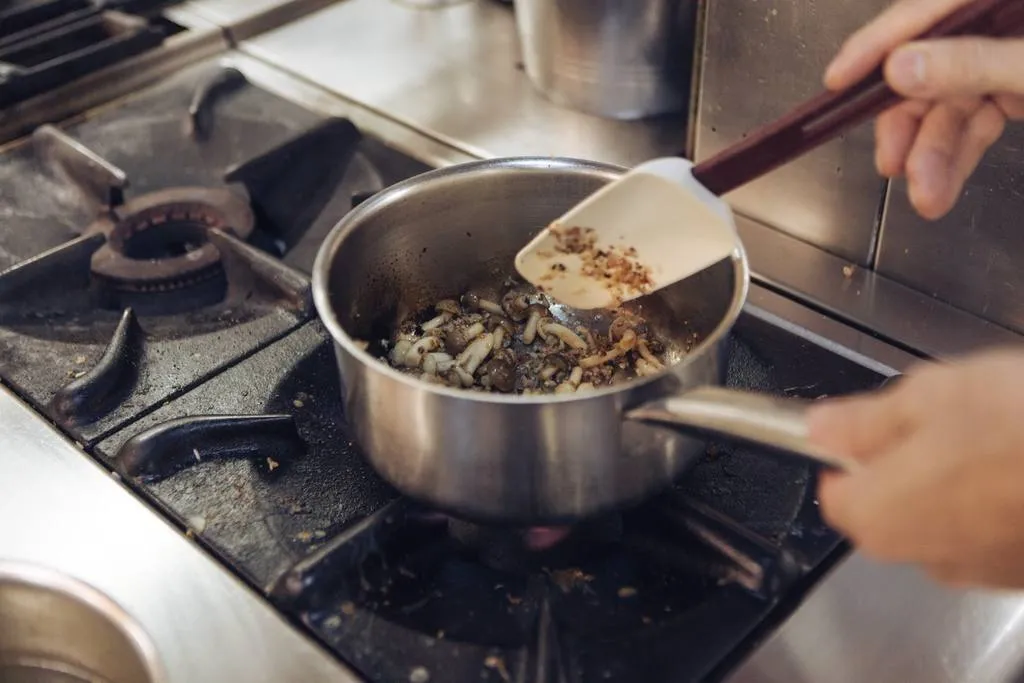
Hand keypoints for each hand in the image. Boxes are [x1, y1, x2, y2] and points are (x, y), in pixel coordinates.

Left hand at [807, 349, 1023, 588]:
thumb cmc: (1022, 426)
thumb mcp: (928, 396)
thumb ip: (862, 419)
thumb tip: (819, 427)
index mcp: (878, 515)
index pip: (834, 489)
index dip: (850, 451)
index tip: (873, 423)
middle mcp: (922, 556)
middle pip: (889, 504)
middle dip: (905, 461)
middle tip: (945, 416)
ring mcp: (979, 570)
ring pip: (944, 517)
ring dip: (957, 480)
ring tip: (997, 433)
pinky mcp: (1022, 570)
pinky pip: (991, 531)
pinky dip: (999, 500)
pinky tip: (1022, 461)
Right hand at [825, 0, 1023, 219]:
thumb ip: (972, 62)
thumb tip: (900, 68)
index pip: (922, 12)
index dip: (875, 46)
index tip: (837, 81)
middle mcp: (994, 20)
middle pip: (928, 65)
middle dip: (908, 123)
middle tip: (891, 164)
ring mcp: (1003, 53)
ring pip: (948, 102)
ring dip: (931, 153)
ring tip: (926, 197)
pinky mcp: (1012, 85)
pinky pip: (973, 119)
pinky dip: (958, 154)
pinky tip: (942, 185)